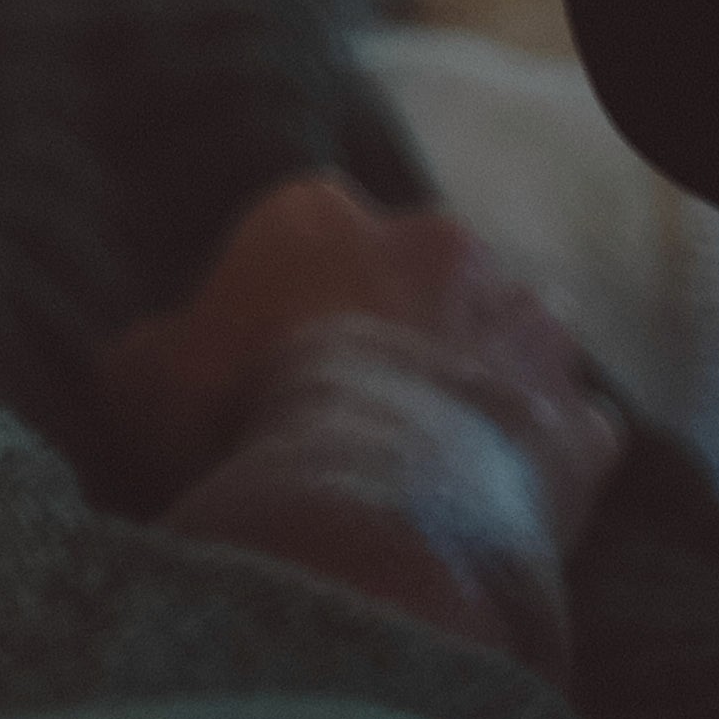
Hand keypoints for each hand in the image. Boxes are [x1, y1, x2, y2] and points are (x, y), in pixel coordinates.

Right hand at [108, 173, 624, 669]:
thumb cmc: (245, 424)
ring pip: (510, 335)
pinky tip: (505, 502)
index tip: (274, 356)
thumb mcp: (143, 379)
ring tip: (441, 450)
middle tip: (361, 401)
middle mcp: (434, 244)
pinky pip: (570, 431)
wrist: (374, 505)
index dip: (291, 296)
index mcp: (320, 214)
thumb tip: (146, 359)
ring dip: (486, 377)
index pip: (309, 226)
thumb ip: (151, 353)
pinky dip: (547, 459)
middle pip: (420, 268)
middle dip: (402, 321)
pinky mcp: (575, 418)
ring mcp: (519, 328)